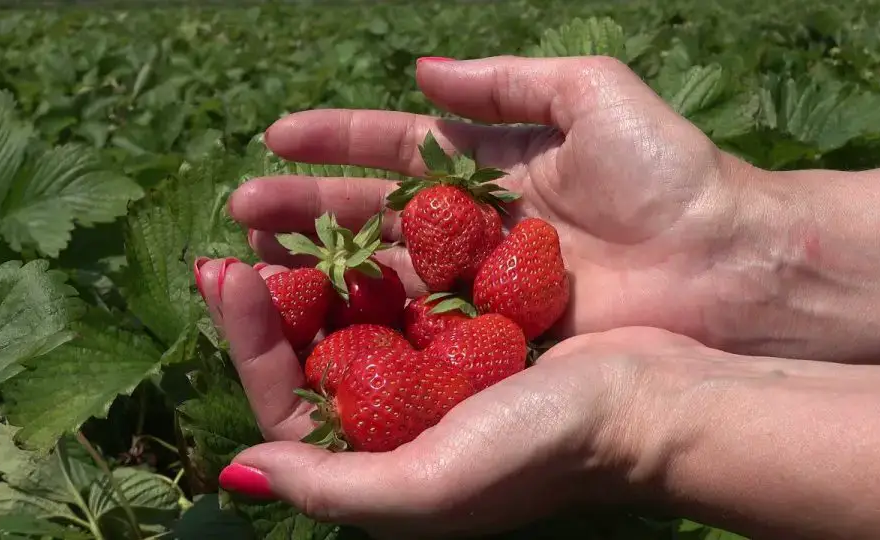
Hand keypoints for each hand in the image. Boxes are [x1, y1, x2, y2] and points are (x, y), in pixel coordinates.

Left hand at [194, 256, 701, 538]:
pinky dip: (374, 261)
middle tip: (232, 247)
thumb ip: (336, 488)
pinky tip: (353, 224)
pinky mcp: (468, 337)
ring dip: (312, 275)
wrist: (650, 406)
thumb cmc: (543, 449)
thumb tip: (243, 470)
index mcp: (380, 465)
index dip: (248, 344)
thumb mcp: (433, 485)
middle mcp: (397, 425)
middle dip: (267, 305)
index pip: (286, 407)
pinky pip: (403, 293)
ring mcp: (432, 377)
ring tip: (276, 225)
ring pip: (350, 319)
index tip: (229, 277)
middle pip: (309, 359)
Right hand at [228, 55, 773, 352]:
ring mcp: (480, 285)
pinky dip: (367, 322)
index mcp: (490, 168)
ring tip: (252, 261)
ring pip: (382, 272)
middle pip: (372, 214)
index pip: (393, 150)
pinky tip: (314, 319)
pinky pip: (419, 326)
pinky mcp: (493, 338)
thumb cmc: (668, 172)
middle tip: (241, 210)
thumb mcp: (591, 95)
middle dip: (305, 208)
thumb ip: (508, 80)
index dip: (335, 140)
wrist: (726, 263)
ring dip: (319, 266)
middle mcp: (473, 228)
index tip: (275, 135)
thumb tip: (422, 71)